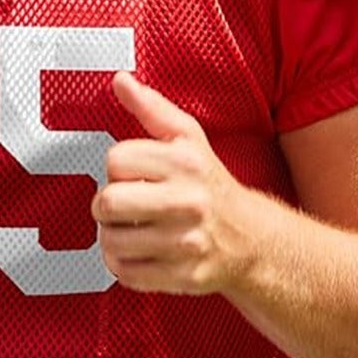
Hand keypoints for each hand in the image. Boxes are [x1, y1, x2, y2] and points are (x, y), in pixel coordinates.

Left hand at [92, 72, 255, 294]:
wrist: (251, 238)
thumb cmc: (209, 183)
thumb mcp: (187, 137)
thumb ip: (150, 107)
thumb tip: (120, 81)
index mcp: (184, 162)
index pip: (115, 160)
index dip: (116, 167)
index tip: (131, 173)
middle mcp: (187, 201)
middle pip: (108, 202)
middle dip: (106, 204)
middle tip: (122, 204)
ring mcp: (186, 242)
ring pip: (111, 240)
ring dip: (112, 235)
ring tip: (131, 227)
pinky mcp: (183, 276)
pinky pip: (125, 273)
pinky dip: (122, 264)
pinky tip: (137, 251)